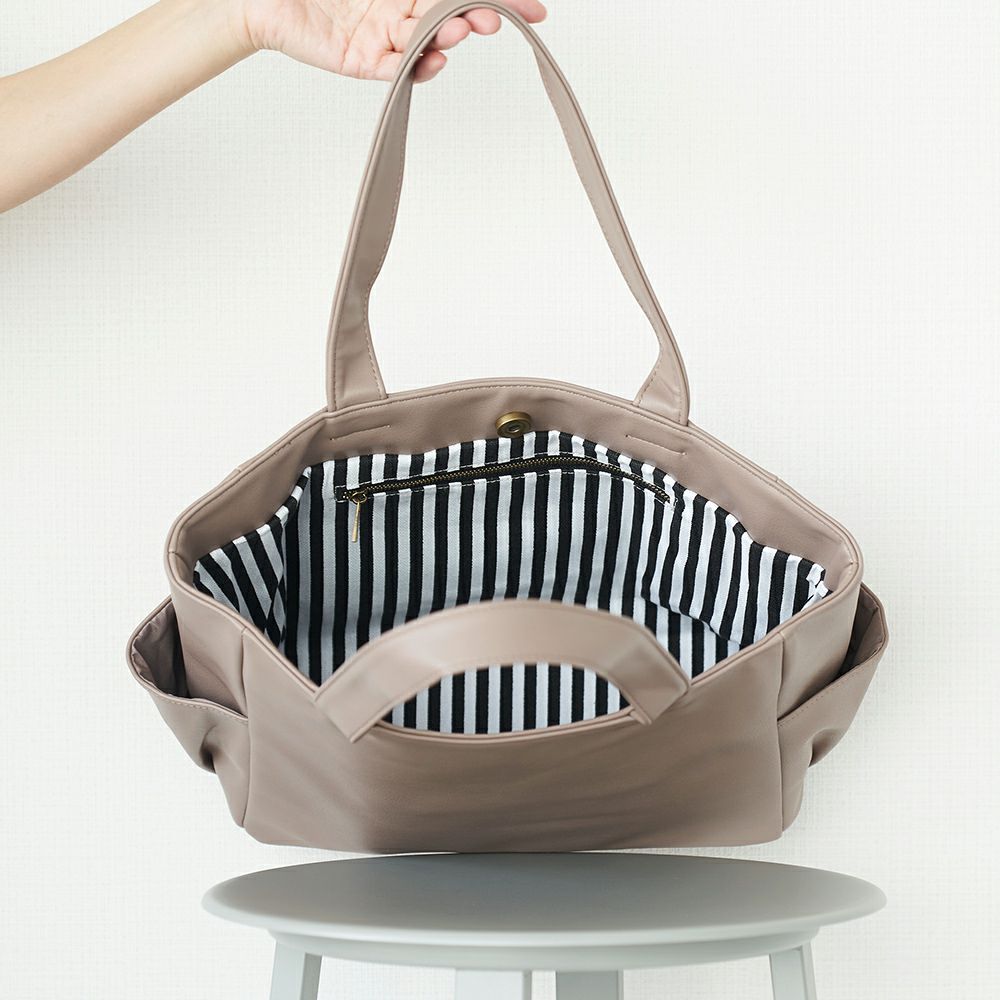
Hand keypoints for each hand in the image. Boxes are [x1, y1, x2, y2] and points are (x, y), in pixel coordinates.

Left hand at [235, 0, 546, 81]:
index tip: (533, 8)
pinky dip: (418, 66)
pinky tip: (438, 59)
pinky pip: (396, 69)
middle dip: (479, 15)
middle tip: (501, 18)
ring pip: (426, 39)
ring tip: (465, 29)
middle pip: (450, 14)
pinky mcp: (360, 62)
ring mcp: (381, 37)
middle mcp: (397, 10)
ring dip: (450, 36)